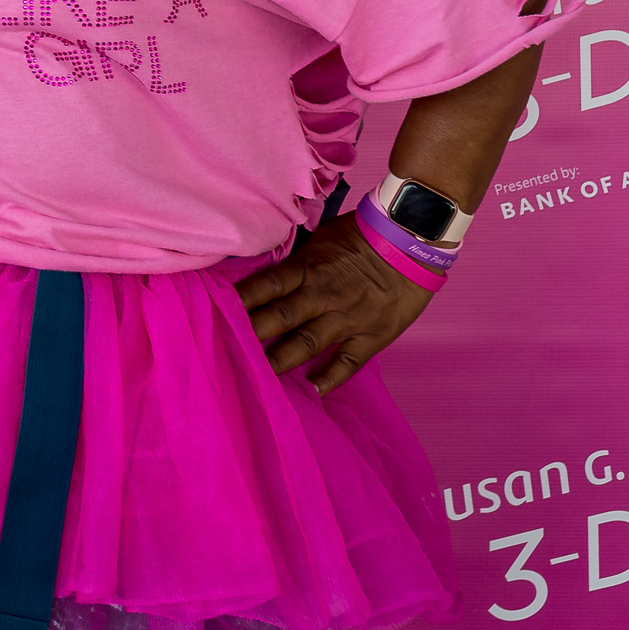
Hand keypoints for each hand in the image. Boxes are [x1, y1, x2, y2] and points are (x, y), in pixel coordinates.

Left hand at [235, 214, 433, 395]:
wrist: (412, 243)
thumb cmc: (362, 237)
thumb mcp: (320, 241)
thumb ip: (295, 263)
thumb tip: (264, 278)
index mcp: (307, 268)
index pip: (267, 285)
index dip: (242, 300)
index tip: (216, 313)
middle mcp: (322, 295)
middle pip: (280, 317)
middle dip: (252, 333)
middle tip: (226, 349)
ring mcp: (347, 318)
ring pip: (307, 343)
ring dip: (280, 360)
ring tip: (257, 376)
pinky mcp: (371, 336)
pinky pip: (347, 362)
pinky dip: (329, 378)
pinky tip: (311, 391)